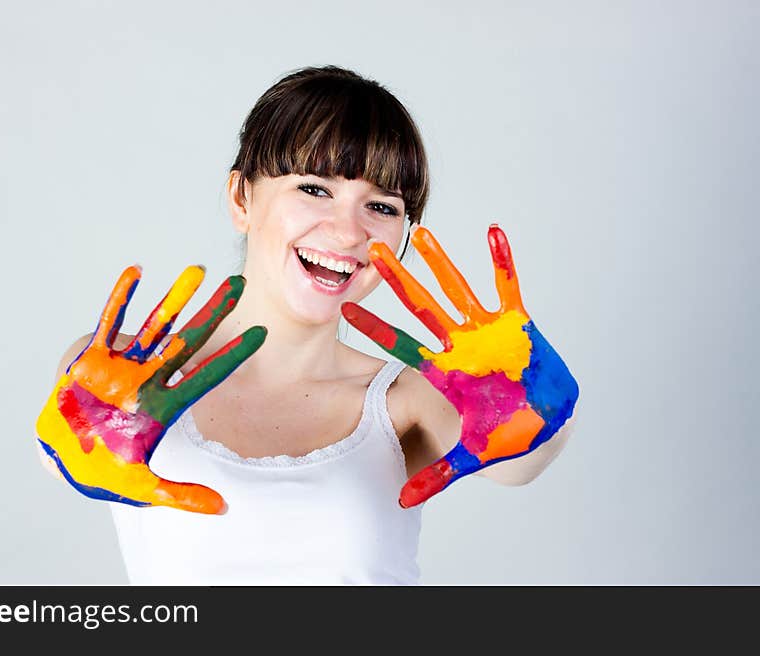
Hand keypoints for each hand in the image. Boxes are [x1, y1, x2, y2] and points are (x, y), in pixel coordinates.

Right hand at [35, 265, 265, 512]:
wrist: (61, 458)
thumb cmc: (103, 472)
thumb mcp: (143, 489)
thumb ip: (181, 496)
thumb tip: (223, 508)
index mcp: (166, 405)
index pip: (209, 374)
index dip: (234, 354)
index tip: (261, 333)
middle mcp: (150, 379)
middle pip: (190, 340)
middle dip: (214, 313)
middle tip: (239, 284)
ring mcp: (123, 366)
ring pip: (156, 325)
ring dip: (176, 298)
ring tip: (198, 270)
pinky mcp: (92, 359)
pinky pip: (109, 322)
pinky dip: (121, 298)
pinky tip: (137, 271)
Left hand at [341, 225, 577, 507]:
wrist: (546, 426)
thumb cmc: (506, 438)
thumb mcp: (469, 458)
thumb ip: (437, 475)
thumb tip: (402, 503)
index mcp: (445, 371)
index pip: (401, 344)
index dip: (373, 326)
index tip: (343, 305)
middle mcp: (460, 345)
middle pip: (422, 306)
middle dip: (397, 280)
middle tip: (368, 251)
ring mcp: (487, 331)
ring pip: (458, 290)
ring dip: (442, 262)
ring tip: (421, 232)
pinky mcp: (518, 325)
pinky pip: (508, 287)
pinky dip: (503, 261)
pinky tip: (493, 233)